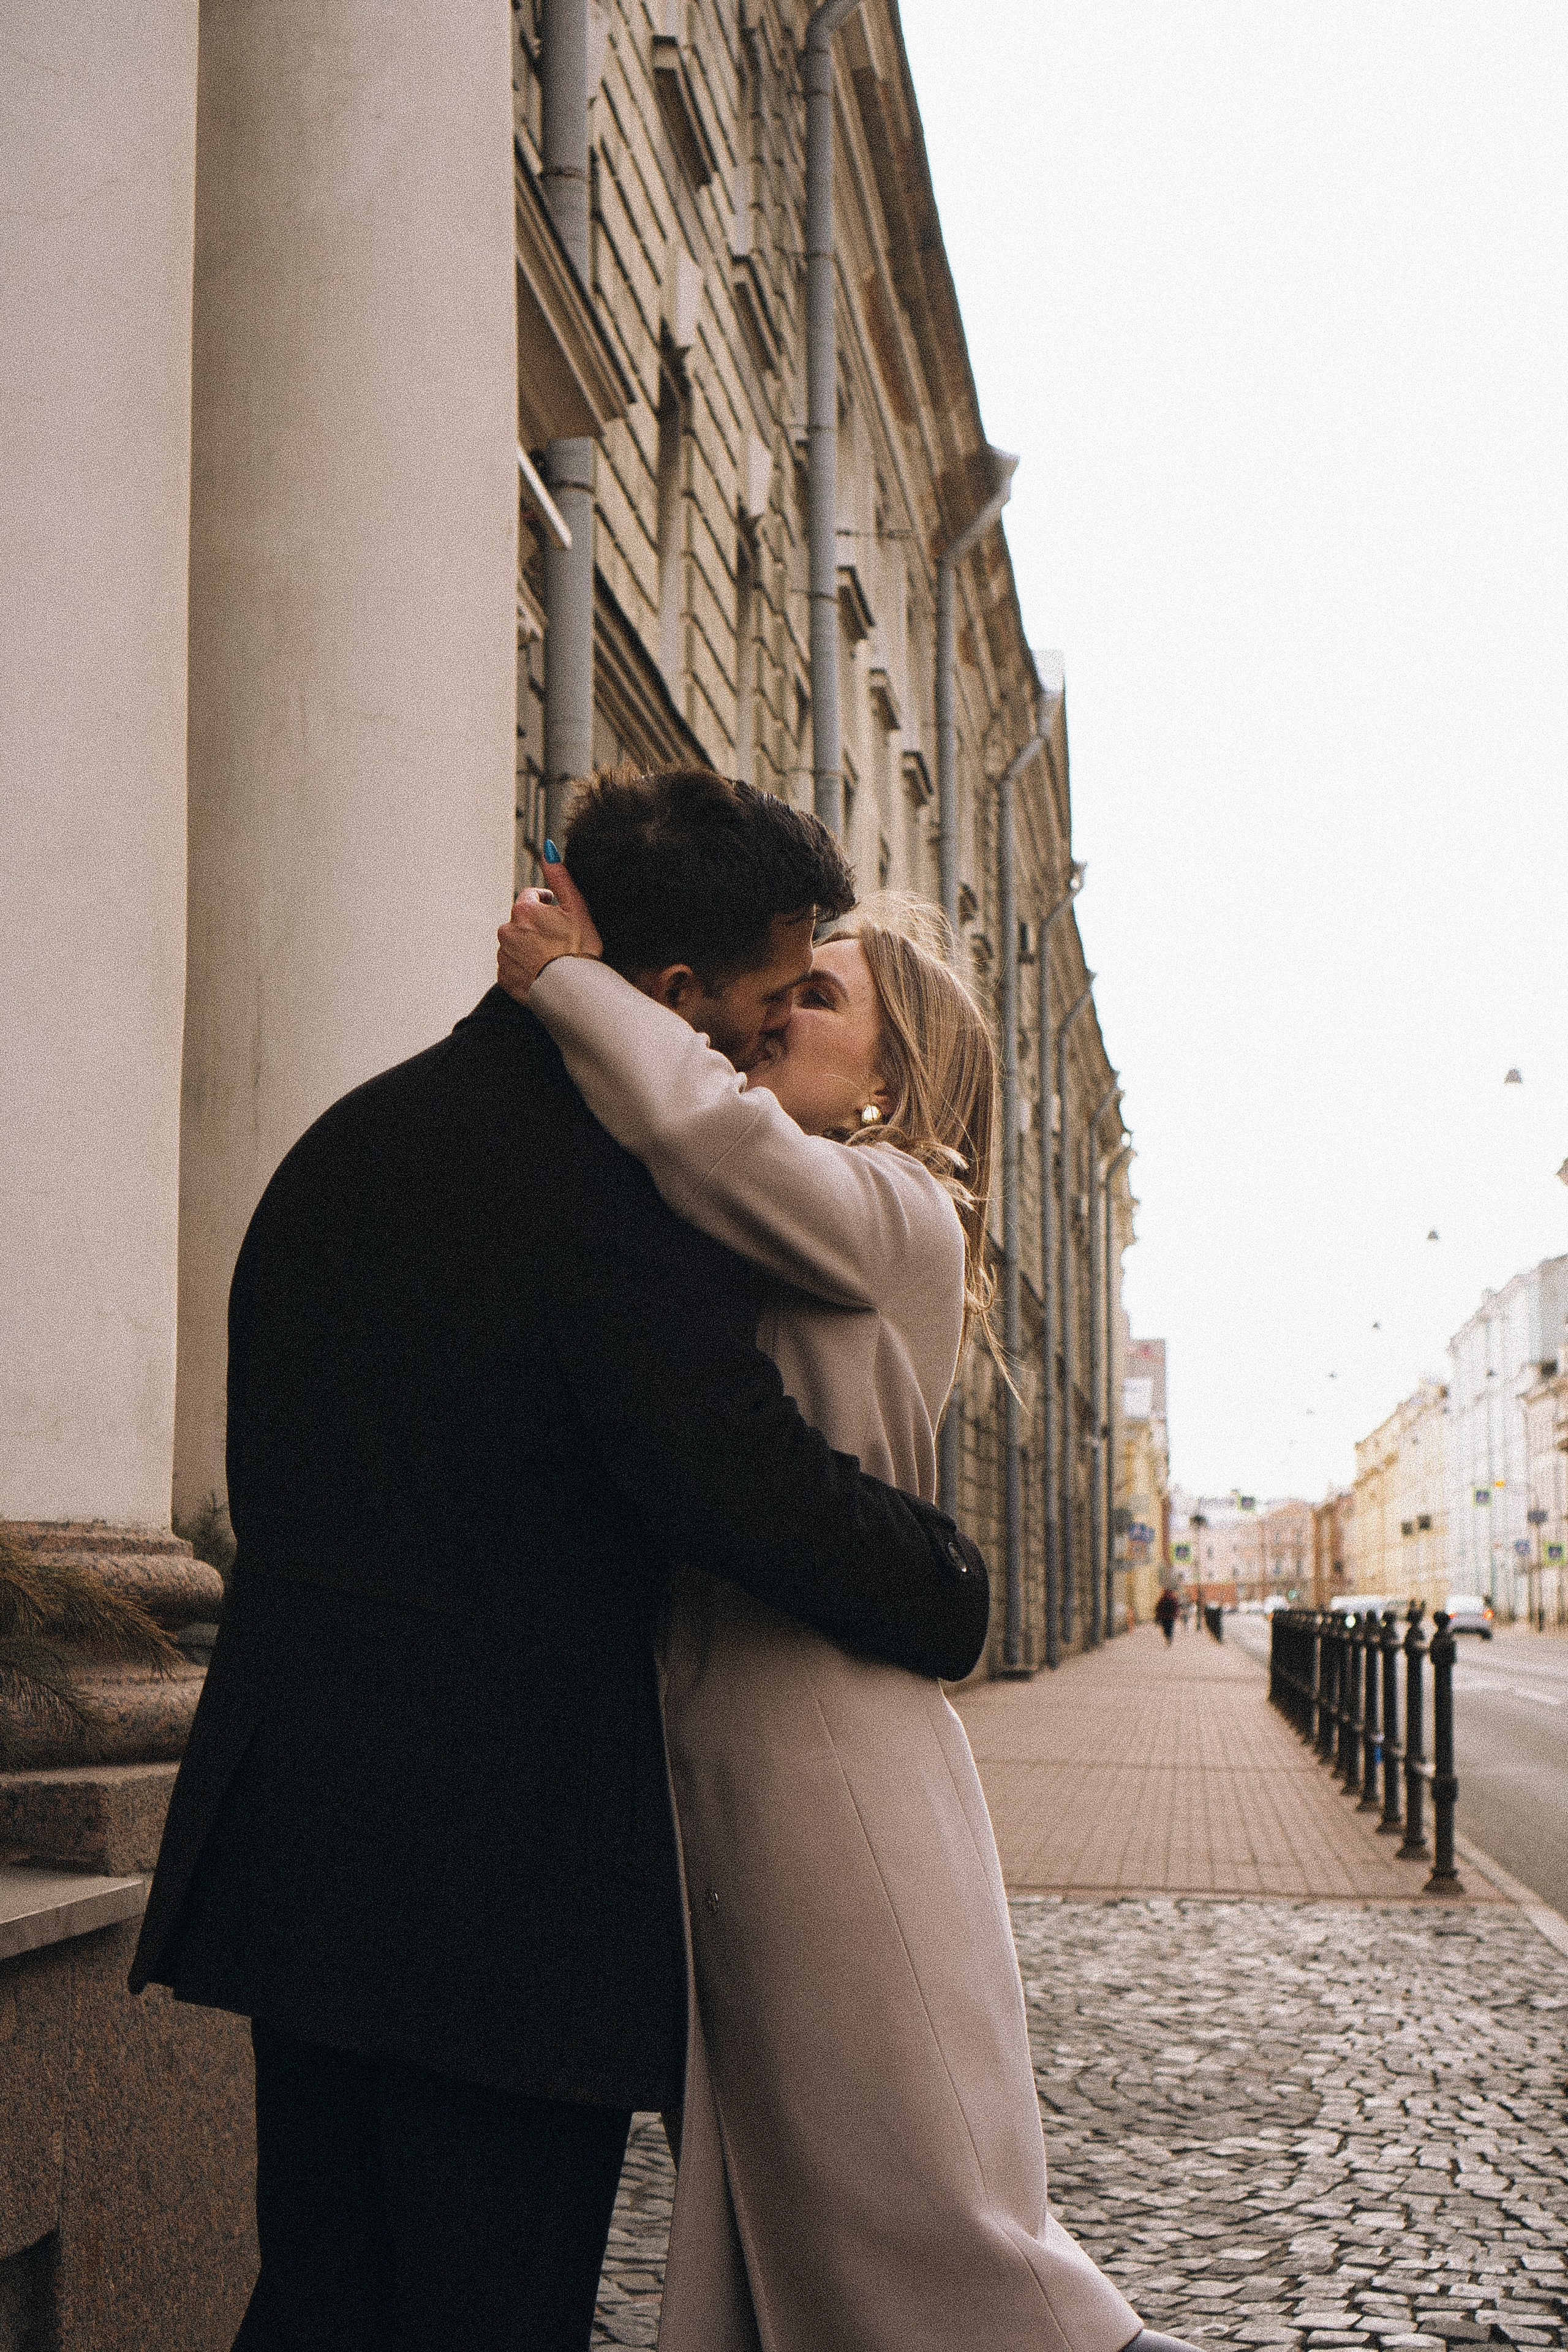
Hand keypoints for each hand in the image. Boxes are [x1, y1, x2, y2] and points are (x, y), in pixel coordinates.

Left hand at [497, 855, 602, 1001]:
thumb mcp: (576, 907)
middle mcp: (507, 931)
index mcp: (523, 911)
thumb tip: (548, 850)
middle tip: (558, 941)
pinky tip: (542, 972)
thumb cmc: (579, 948)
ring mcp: (504, 955)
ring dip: (528, 947)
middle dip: (536, 927)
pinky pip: (512, 967)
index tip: (559, 918)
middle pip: (520, 922)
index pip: (530, 898)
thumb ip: (560, 877)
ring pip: (514, 944)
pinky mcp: (505, 978)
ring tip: (551, 959)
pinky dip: (524, 967)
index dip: (547, 905)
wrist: (574, 990)